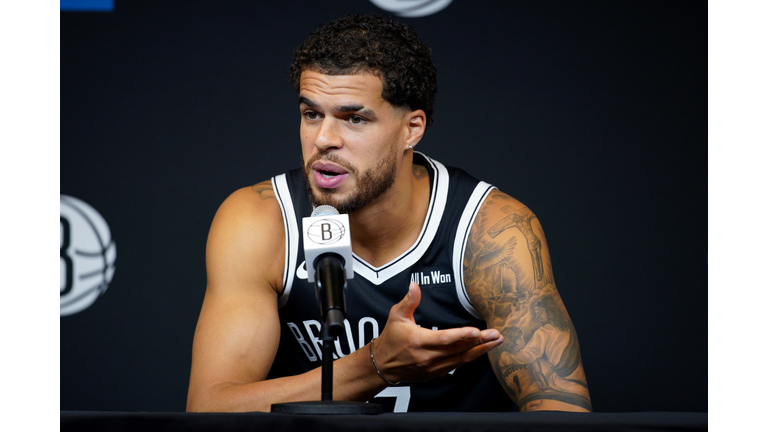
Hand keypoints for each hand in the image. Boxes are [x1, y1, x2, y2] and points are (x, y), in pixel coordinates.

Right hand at [372, 282, 503, 382]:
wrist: (383, 365)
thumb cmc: (391, 338)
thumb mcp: (396, 316)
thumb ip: (409, 301)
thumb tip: (414, 285)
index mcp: (419, 341)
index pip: (444, 339)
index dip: (461, 336)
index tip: (477, 331)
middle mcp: (428, 357)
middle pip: (459, 350)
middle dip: (480, 343)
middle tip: (497, 335)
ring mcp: (433, 367)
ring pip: (462, 359)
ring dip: (480, 351)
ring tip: (496, 342)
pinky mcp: (437, 373)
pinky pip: (457, 365)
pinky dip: (471, 357)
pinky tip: (482, 350)